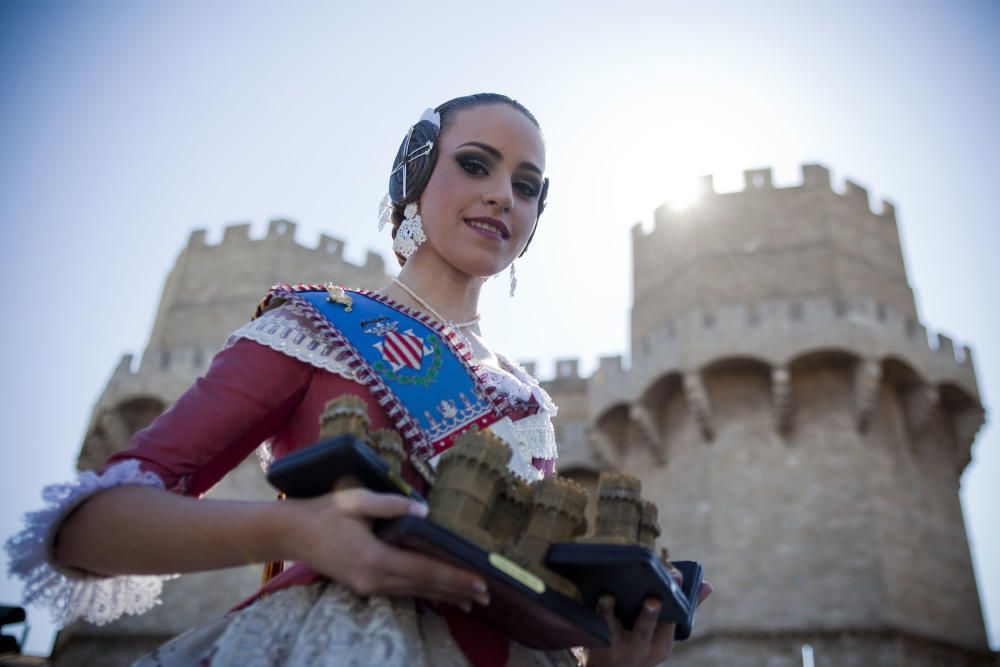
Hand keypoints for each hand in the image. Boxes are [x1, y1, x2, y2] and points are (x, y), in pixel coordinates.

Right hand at [281, 488, 488, 610]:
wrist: (293, 533)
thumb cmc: (325, 511)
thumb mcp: (357, 499)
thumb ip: (391, 505)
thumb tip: (425, 511)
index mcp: (375, 558)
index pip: (424, 569)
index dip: (454, 576)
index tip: (480, 581)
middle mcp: (374, 578)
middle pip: (424, 586)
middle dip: (457, 591)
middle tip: (487, 594)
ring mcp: (368, 586)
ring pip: (414, 592)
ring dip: (443, 595)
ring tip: (471, 601)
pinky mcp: (364, 586)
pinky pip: (402, 592)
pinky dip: (424, 593)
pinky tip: (438, 594)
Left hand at [586, 580, 712, 666]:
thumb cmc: (641, 645)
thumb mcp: (664, 635)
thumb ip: (686, 609)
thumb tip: (708, 584)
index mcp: (661, 645)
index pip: (672, 622)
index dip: (675, 599)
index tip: (676, 576)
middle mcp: (640, 649)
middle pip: (645, 630)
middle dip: (650, 615)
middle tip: (653, 599)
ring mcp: (616, 648)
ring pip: (612, 630)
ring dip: (609, 613)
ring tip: (607, 598)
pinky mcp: (594, 645)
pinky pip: (590, 627)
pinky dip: (590, 612)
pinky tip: (591, 597)